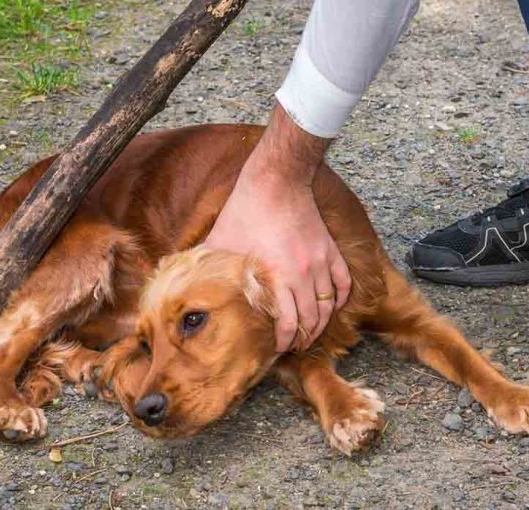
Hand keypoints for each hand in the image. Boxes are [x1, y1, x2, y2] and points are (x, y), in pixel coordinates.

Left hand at [204, 104, 350, 351]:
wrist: (276, 181)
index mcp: (276, 276)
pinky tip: (331, 306)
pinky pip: (342, 282)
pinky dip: (339, 298)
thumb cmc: (245, 210)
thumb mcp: (220, 242)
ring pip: (329, 305)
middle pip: (313, 319)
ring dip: (321, 322)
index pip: (289, 323)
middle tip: (296, 345)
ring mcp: (320, 262)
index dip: (286, 341)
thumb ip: (208, 267)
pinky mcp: (330, 250)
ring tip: (312, 332)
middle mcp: (303, 274)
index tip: (279, 348)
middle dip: (305, 337)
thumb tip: (186, 285)